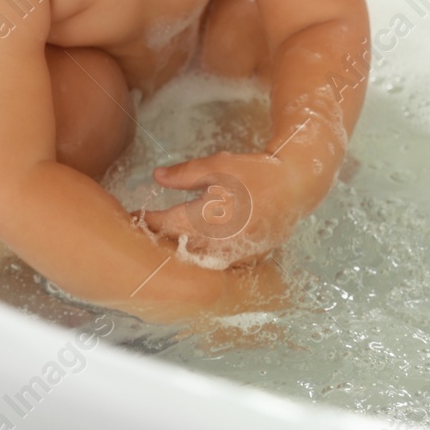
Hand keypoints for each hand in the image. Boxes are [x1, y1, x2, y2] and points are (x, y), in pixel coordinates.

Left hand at [137, 151, 316, 264]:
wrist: (295, 187)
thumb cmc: (255, 173)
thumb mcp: (218, 166)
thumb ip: (185, 174)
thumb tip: (157, 176)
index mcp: (203, 220)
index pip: (163, 226)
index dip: (146, 220)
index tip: (134, 215)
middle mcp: (214, 244)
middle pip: (176, 249)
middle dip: (161, 239)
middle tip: (147, 231)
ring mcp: (230, 256)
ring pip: (195, 260)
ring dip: (181, 251)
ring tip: (169, 240)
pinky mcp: (245, 260)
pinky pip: (216, 263)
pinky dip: (203, 256)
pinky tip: (198, 247)